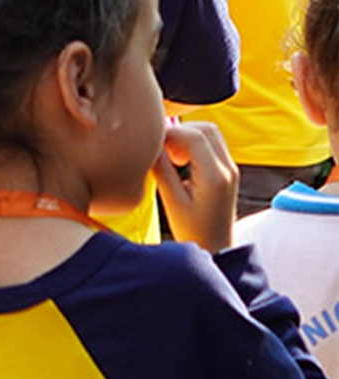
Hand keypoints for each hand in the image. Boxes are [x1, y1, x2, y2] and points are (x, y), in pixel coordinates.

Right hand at [154, 120, 236, 251]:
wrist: (216, 249)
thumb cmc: (192, 230)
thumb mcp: (171, 200)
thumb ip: (161, 168)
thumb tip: (149, 143)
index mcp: (215, 177)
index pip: (193, 136)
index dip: (169, 133)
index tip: (152, 144)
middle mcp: (228, 169)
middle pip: (205, 129)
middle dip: (179, 131)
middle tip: (162, 148)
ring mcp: (230, 169)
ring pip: (210, 133)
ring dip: (187, 136)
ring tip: (171, 155)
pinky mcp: (227, 171)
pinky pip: (212, 144)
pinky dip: (194, 143)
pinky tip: (180, 160)